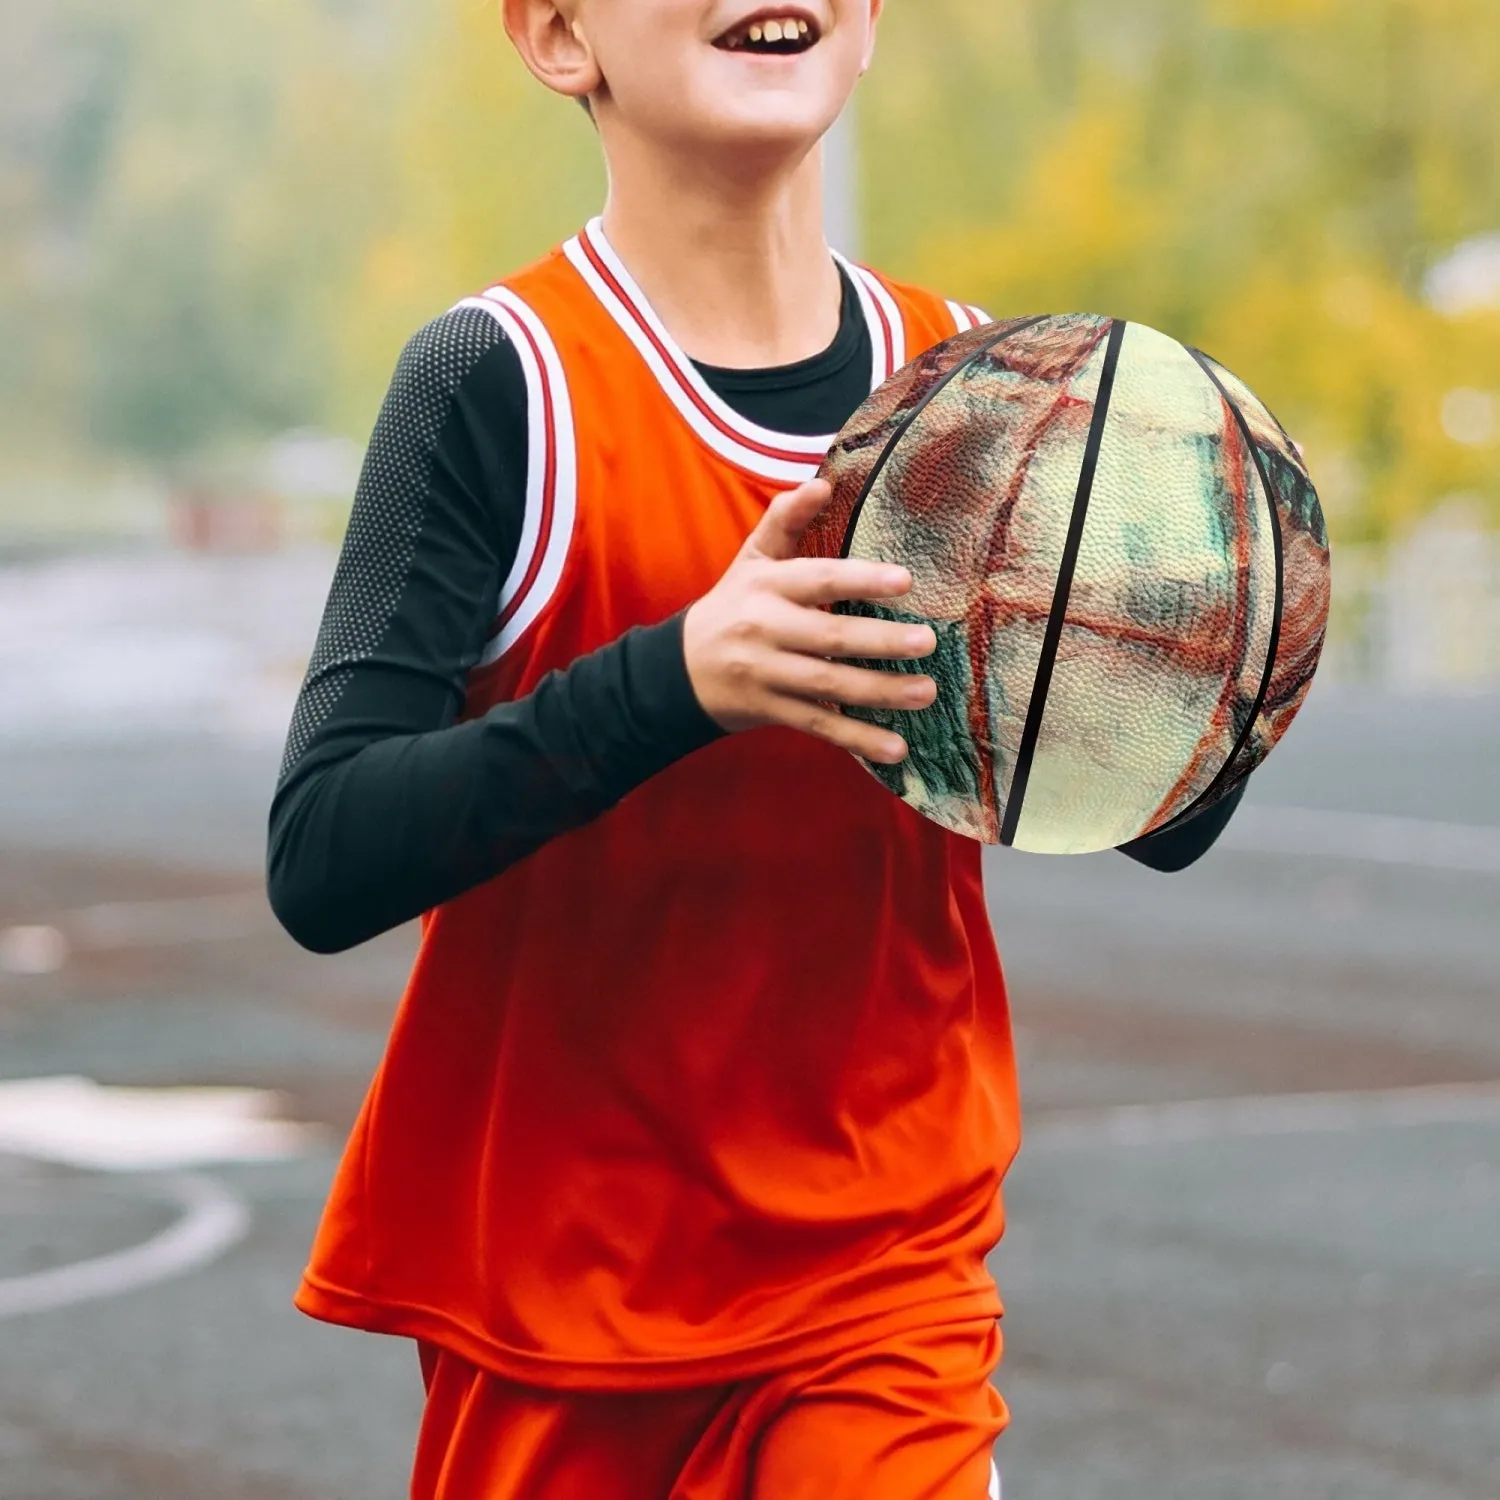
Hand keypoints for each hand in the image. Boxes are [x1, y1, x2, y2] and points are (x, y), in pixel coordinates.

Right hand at [682, 479, 937, 764]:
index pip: (817, 579)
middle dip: (881, 640)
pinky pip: (820, 726)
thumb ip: (786, 520)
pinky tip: (896, 748)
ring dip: (880, 692)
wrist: (679, 669)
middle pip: (829, 637)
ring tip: (926, 692)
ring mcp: (767, 675)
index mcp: (766, 586)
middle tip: (928, 641)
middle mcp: (765, 630)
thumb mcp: (752, 560)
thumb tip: (823, 482)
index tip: (905, 581)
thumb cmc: (733, 605)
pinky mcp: (772, 711)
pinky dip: (857, 739)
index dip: (859, 579)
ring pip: (828, 685)